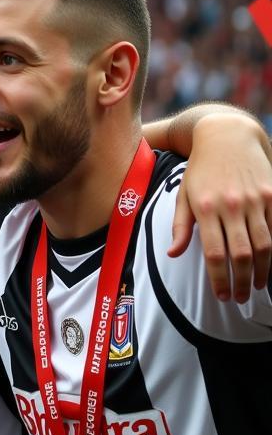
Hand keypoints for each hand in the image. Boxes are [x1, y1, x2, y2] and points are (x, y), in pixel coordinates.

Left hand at [168, 113, 271, 301]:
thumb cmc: (200, 170)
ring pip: (265, 245)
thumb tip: (173, 254)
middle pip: (242, 254)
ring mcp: (254, 199)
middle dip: (243, 282)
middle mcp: (231, 205)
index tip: (222, 295)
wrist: (226, 136)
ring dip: (263, 271)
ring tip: (258, 285)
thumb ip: (180, 226)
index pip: (215, 254)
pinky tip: (270, 263)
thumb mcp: (184, 194)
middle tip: (241, 298)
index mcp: (205, 207)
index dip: (220, 279)